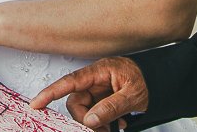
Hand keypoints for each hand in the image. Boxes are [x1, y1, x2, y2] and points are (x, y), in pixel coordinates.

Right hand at [30, 57, 147, 131]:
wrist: (161, 81)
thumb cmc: (148, 80)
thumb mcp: (133, 95)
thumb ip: (111, 107)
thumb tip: (89, 120)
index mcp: (100, 71)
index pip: (70, 81)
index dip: (51, 92)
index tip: (36, 104)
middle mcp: (95, 80)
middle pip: (75, 102)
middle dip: (84, 120)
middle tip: (101, 131)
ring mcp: (97, 90)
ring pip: (83, 111)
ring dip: (93, 124)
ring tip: (112, 128)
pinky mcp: (100, 99)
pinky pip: (92, 114)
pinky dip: (99, 123)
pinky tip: (114, 124)